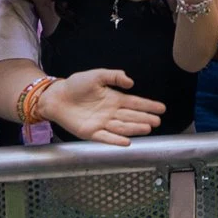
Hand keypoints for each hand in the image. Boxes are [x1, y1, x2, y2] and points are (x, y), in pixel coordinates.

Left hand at [35, 67, 164, 145]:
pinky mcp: (91, 133)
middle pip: (131, 116)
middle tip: (158, 121)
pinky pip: (106, 137)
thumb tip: (131, 82)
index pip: (134, 103)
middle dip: (145, 118)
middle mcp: (110, 112)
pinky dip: (116, 140)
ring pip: (122, 127)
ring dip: (135, 128)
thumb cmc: (76, 85)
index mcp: (113, 98)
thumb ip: (114, 76)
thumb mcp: (96, 75)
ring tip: (148, 128)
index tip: (161, 108)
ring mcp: (102, 123)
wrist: (56, 97)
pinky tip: (127, 142)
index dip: (148, 105)